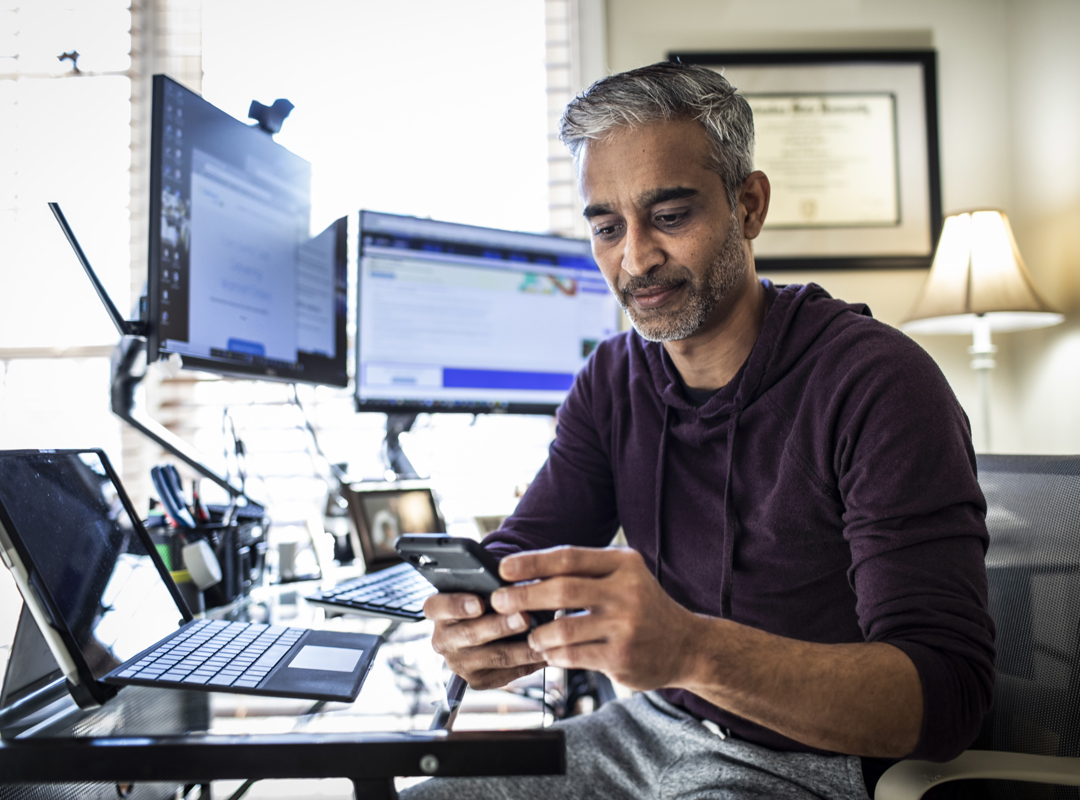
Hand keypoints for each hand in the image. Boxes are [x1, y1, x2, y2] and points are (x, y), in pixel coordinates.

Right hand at [423, 591, 546, 689]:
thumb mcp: (482, 585)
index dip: (457, 605)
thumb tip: (515, 583)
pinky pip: (507, 673)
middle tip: (524, 617)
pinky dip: (530, 662)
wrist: (487, 625)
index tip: (479, 603)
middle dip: (499, 626)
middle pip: (470, 634)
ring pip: (494, 657)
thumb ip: (492, 584)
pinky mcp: (477, 681)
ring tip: (543, 637)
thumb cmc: (487, 596)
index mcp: (437, 610)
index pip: (438, 606)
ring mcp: (458, 663)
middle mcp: (442, 639)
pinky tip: (547, 651)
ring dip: (521, 648)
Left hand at [490, 546, 701, 690]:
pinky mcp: (621, 657)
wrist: (686, 644)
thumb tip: (527, 573)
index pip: (569, 558)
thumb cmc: (643, 606)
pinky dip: (554, 654)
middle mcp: (627, 591)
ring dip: (537, 633)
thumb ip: (585, 573)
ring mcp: (625, 626)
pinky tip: (549, 652)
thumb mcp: (624, 576)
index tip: (503, 568)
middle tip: (499, 601)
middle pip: (562, 591)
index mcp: (623, 564)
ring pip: (563, 628)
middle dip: (523, 595)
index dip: (531, 562)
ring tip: (530, 635)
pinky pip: (573, 655)